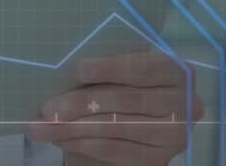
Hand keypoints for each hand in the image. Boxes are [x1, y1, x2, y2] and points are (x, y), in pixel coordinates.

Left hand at [24, 52, 202, 165]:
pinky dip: (82, 144)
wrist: (130, 122)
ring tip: (41, 127)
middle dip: (81, 103)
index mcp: (177, 71)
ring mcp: (175, 135)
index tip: (79, 70)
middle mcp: (185, 103)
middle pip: (127, 101)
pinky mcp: (159, 159)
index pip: (144, 68)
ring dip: (73, 128)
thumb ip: (103, 69)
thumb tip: (62, 68)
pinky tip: (59, 139)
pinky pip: (115, 151)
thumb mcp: (118, 72)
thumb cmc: (121, 85)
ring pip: (117, 128)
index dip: (112, 68)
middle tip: (47, 108)